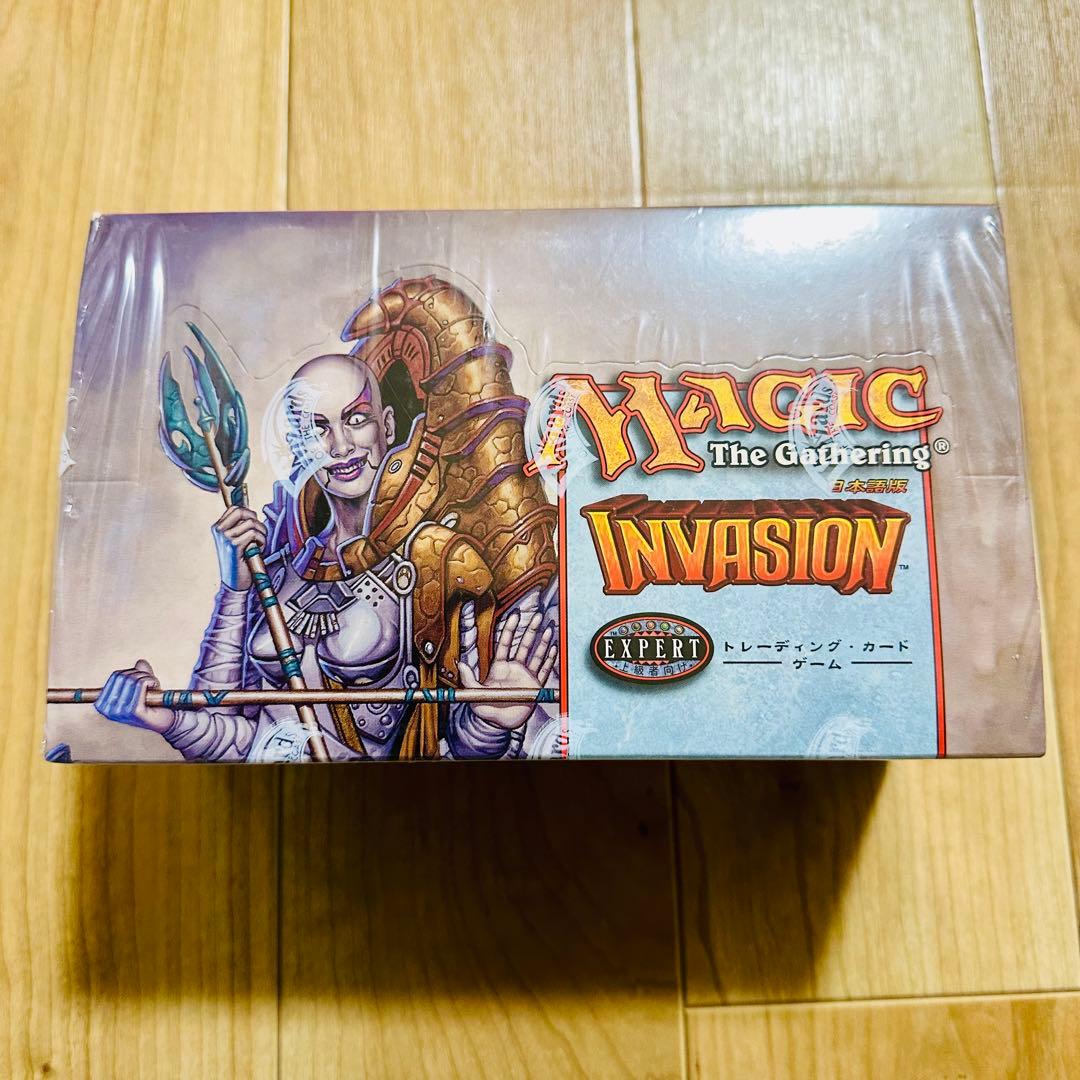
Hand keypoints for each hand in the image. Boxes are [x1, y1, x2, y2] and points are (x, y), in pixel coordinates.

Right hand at [94, 659, 174, 733]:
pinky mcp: (135, 711)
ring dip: (147, 678)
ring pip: (132, 679)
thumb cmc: (152, 704)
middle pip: (123, 676)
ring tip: (154, 685)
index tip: (141, 680)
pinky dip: (151, 681)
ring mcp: (121, 711)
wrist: (166, 720)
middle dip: (140, 674)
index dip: (131, 672)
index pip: (115, 676)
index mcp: (104, 704)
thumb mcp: (142, 686)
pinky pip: (141, 684)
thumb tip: (140, 662)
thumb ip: (139, 673)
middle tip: (150, 682)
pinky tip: (156, 687)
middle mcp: (109, 709)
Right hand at [212, 505, 266, 590]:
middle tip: (259, 533)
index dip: (249, 513)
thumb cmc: (238, 562)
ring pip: (251, 523)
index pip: (235, 508)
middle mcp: (219, 531)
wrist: (234, 583)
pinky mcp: (234, 546)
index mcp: (218, 528)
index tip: (254, 524)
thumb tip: (252, 515)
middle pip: (243, 512)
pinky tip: (258, 549)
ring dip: (261, 533)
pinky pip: (253, 534)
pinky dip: (261, 540)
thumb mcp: (236, 541)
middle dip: (256, 521)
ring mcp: (225, 538)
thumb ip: (240, 528)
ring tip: (259, 544)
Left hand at [458, 610, 557, 730]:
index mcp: (499, 667)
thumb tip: (460, 663)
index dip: (510, 629)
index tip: (515, 616)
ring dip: (543, 642)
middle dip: (531, 630)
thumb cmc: (485, 708)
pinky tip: (555, 649)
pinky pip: (544, 671)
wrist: (500, 724)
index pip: (505, 643)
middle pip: (524, 645)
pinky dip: (550, 660)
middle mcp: (514, 668)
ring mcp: (526, 676)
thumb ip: (468, 679)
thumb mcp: (474, 695)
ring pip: (536, 655)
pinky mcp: (535, 686)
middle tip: (538, 616)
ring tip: (550, 629)